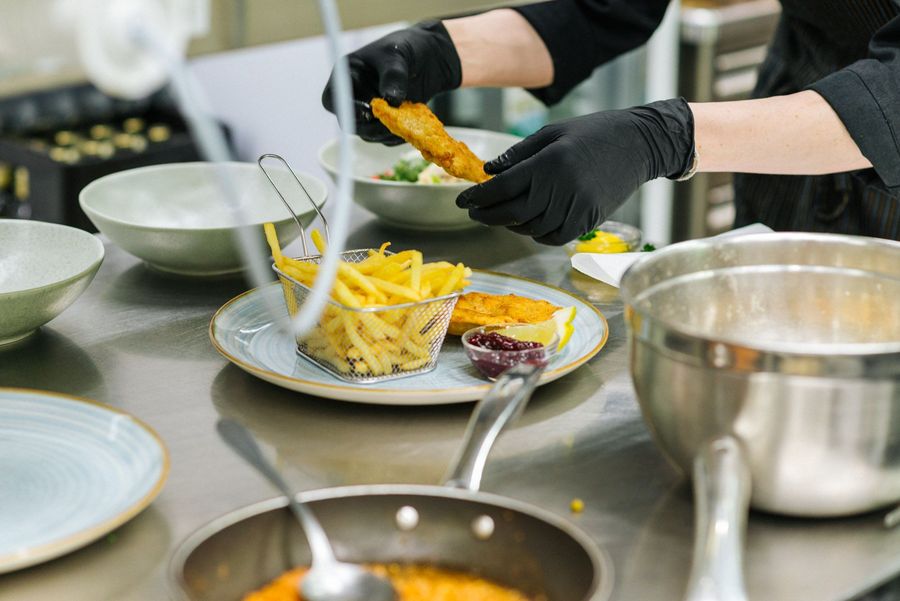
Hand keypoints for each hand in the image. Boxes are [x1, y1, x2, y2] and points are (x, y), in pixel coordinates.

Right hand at [322, 21, 461, 144]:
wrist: (429, 57)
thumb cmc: (407, 47)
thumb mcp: (398, 55)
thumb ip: (393, 75)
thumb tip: (390, 100)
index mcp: (346, 75)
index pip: (332, 99)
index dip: (346, 109)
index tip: (369, 111)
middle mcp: (354, 96)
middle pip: (351, 124)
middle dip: (372, 126)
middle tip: (395, 120)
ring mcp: (369, 112)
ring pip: (370, 135)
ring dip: (388, 131)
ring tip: (409, 115)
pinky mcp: (385, 123)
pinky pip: (387, 138)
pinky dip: (400, 134)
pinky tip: (414, 120)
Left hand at [456, 98, 694, 244]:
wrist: (638, 143)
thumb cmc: (592, 132)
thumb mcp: (552, 133)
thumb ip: (518, 154)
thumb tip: (488, 172)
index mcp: (548, 163)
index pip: (503, 188)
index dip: (478, 197)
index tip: (462, 200)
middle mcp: (561, 188)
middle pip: (513, 214)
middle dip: (488, 215)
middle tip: (474, 211)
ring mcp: (577, 207)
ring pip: (532, 228)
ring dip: (511, 225)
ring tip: (501, 215)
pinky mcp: (589, 220)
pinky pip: (554, 237)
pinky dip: (537, 235)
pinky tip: (529, 224)